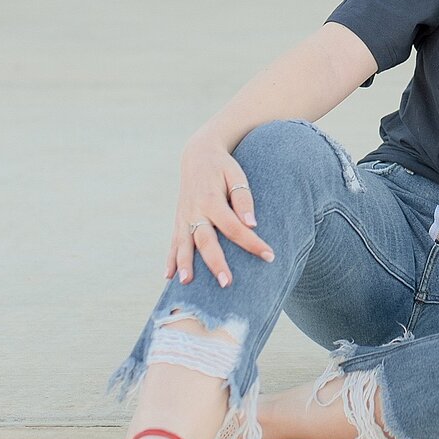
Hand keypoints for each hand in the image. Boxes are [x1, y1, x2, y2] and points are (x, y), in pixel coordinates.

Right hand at [164, 138, 274, 287]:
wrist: (197, 155)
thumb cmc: (223, 167)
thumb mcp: (236, 175)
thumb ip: (243, 199)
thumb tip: (252, 224)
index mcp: (211, 199)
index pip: (234, 227)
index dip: (252, 242)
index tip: (269, 256)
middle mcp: (195, 210)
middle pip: (205, 240)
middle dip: (216, 263)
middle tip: (227, 283)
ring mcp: (184, 217)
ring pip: (183, 244)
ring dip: (184, 264)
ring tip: (186, 282)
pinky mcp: (178, 221)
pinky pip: (173, 242)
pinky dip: (170, 259)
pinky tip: (168, 276)